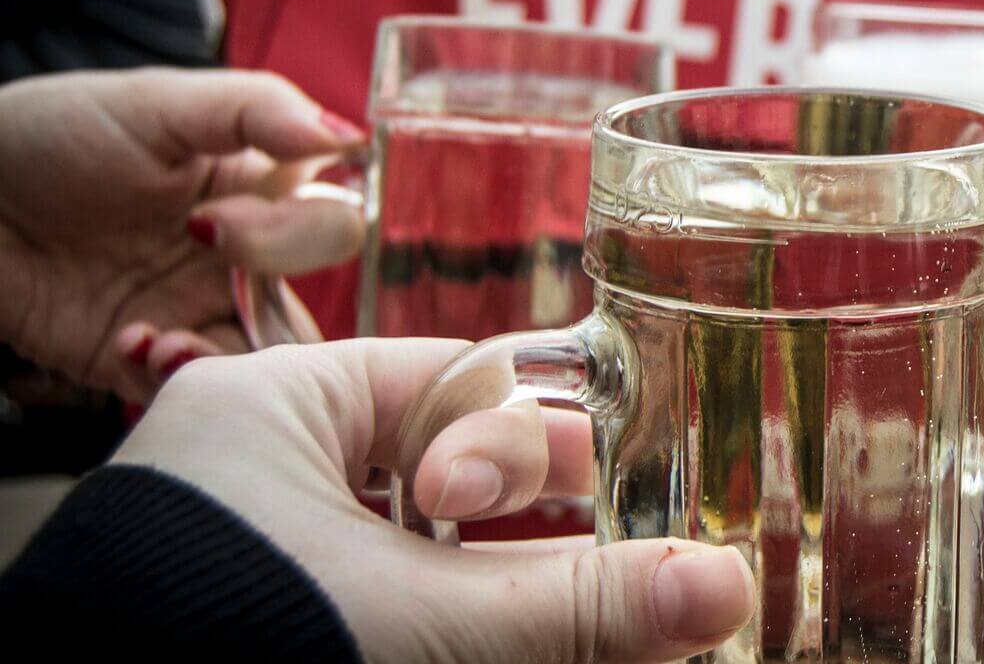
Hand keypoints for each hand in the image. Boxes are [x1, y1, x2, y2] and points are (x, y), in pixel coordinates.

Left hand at [0, 68, 364, 401]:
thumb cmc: (52, 133)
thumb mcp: (158, 103)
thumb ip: (259, 111)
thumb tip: (352, 136)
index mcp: (257, 192)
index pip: (331, 227)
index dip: (295, 233)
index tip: (219, 218)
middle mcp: (237, 259)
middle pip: (312, 300)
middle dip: (264, 290)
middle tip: (198, 253)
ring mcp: (191, 311)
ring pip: (266, 363)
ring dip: (233, 360)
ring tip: (170, 340)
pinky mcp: (141, 356)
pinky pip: (193, 390)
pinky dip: (174, 378)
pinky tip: (133, 344)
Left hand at [117, 339, 754, 662]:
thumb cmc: (227, 647)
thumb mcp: (427, 624)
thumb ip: (581, 606)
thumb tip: (723, 585)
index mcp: (272, 409)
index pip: (449, 380)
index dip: (536, 433)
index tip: (602, 487)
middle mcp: (252, 476)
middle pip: (443, 478)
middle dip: (539, 527)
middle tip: (621, 556)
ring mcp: (252, 563)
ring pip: (419, 562)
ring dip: (511, 593)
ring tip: (604, 618)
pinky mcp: (264, 629)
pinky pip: (385, 611)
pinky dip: (459, 631)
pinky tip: (535, 645)